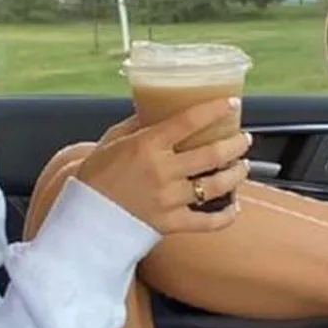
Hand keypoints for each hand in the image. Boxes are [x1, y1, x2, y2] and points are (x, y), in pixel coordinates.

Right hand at [77, 99, 250, 234]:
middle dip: (236, 144)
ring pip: (216, 185)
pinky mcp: (170, 224)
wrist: (84, 218)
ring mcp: (168, 199)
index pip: (189, 121)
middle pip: (213, 154)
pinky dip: (226, 216)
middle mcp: (162, 171)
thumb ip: (136, 126)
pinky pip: (207, 222)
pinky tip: (234, 207)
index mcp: (147, 146)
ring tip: (241, 167)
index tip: (231, 104)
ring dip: (236, 174)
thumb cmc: (94, 178)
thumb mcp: (111, 142)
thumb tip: (156, 111)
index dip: (215, 110)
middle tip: (243, 139)